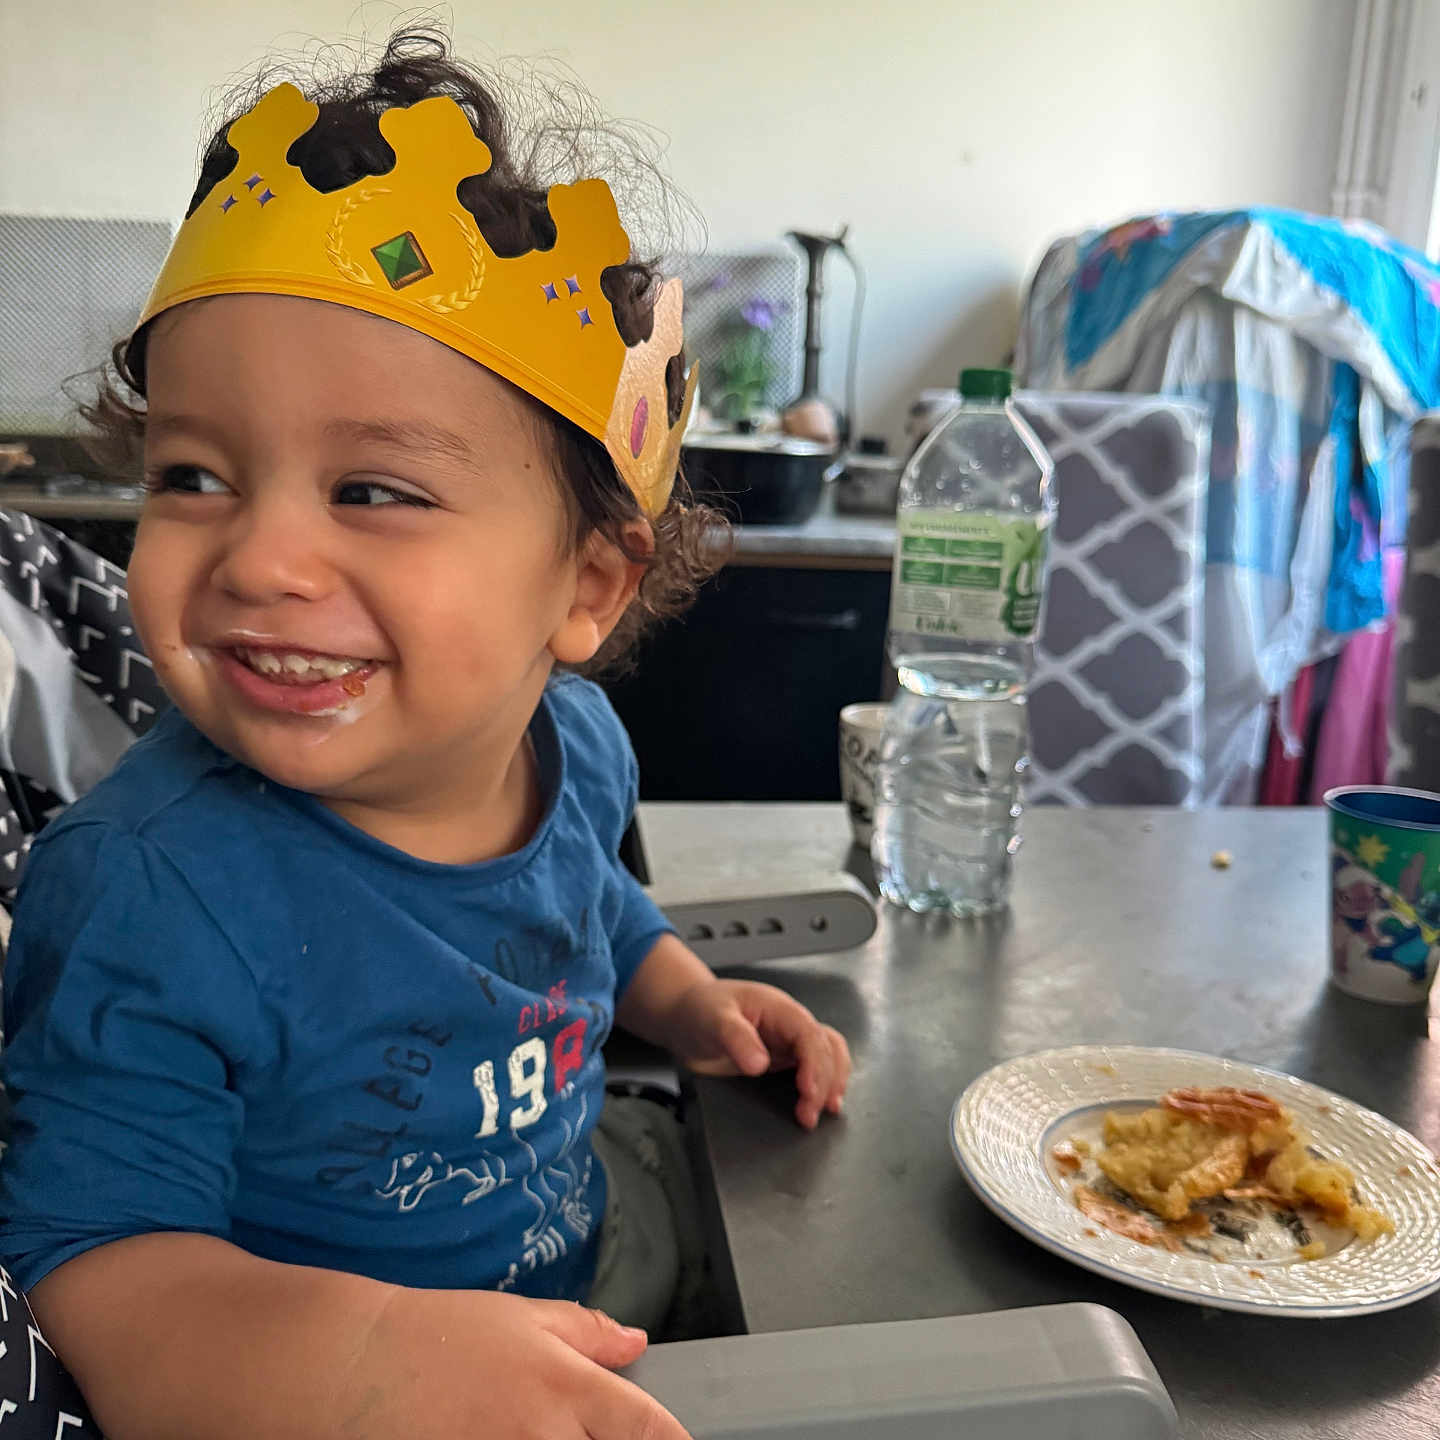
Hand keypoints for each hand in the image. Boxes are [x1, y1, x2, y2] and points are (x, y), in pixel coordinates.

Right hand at [349, 1288, 692, 1439]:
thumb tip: (637, 1343)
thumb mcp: (523, 1316)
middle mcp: (544, 1437)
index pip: (644, 1427)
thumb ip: (586, 1331)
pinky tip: (509, 1438)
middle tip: (595, 1430)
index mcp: (564, 1386)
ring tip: (552, 1433)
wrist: (359, 1366)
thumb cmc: (441, 1332)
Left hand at [666, 979, 850, 1128]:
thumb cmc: (701, 1010)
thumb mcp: (714, 1018)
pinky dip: (822, 1086)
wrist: (686, 1018)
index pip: (810, 1036)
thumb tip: (760, 1064)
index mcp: (779, 1009)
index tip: (808, 1092)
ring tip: (824, 1112)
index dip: (815, 1065)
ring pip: (829, 1058)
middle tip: (809, 1114)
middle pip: (826, 1050)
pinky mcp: (783, 1061)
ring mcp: (789, 1044)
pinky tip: (817, 1105)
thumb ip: (736, 1038)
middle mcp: (790, 1026)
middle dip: (823, 1083)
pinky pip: (812, 1071)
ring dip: (831, 1083)